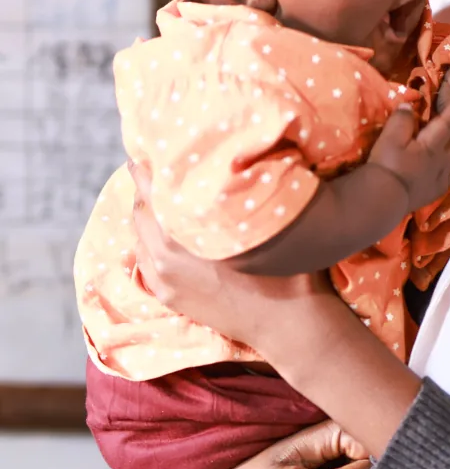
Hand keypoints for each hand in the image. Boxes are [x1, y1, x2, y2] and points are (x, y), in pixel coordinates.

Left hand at [130, 159, 333, 346]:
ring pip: (141, 235)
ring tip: (166, 199)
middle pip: (141, 208)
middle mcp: (164, 255)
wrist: (290, 323)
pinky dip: (151, 242)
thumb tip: (228, 156)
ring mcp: (163, 279)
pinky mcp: (168, 296)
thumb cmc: (286, 264)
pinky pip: (146, 260)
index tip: (150, 145)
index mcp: (184, 230)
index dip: (150, 163)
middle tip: (157, 167)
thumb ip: (238, 188)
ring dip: (150, 216)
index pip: (152, 186)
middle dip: (149, 188)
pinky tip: (168, 233)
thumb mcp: (264, 218)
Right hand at [368, 94, 449, 210]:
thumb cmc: (387, 165)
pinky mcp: (434, 192)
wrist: (384, 199)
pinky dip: (449, 166)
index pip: (449, 122)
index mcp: (433, 145)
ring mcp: (440, 178)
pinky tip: (446, 167)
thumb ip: (402, 120)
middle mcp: (442, 160)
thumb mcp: (390, 136)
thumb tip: (410, 107)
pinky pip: (447, 175)